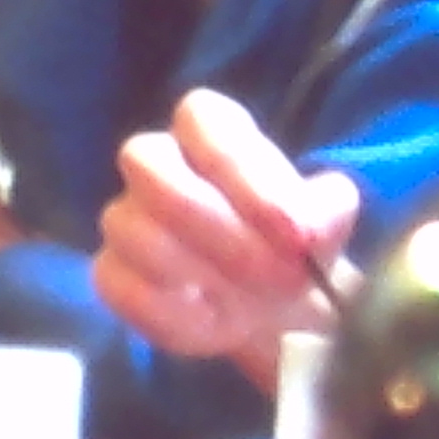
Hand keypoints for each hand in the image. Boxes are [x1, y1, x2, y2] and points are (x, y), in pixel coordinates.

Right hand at [91, 88, 355, 367]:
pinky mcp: (112, 274)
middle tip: (277, 274)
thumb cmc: (293, 244)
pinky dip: (172, 310)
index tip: (294, 231)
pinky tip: (214, 321)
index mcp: (209, 130)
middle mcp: (156, 163)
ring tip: (254, 303)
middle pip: (146, 162)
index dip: (243, 170)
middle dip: (217, 225)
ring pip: (133, 229)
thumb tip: (313, 223)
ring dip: (202, 272)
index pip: (199, 117)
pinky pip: (120, 284)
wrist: (275, 307)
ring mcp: (126, 218)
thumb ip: (326, 210)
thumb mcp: (326, 222)